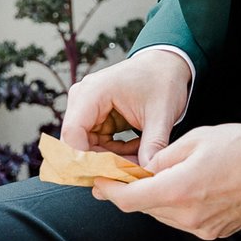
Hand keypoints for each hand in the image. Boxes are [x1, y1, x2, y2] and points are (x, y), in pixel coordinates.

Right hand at [60, 50, 191, 168]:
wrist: (167, 64)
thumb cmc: (163, 81)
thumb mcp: (161, 115)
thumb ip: (153, 145)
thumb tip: (147, 176)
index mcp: (93, 92)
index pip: (73, 134)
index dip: (85, 161)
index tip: (110, 176)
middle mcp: (83, 98)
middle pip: (78, 144)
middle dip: (102, 163)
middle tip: (130, 174)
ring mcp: (87, 107)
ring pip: (87, 147)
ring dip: (111, 159)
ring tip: (138, 162)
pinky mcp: (96, 115)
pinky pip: (97, 143)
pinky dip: (115, 152)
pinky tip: (135, 152)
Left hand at [90, 122, 240, 238]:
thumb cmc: (239, 145)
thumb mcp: (195, 139)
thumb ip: (163, 157)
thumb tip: (145, 169)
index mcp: (179, 191)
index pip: (131, 200)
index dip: (109, 192)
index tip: (97, 182)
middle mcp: (188, 216)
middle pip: (147, 209)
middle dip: (131, 192)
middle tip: (120, 175)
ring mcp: (203, 227)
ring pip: (165, 215)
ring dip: (155, 199)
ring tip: (153, 178)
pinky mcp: (216, 230)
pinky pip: (184, 220)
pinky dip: (176, 205)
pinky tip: (183, 187)